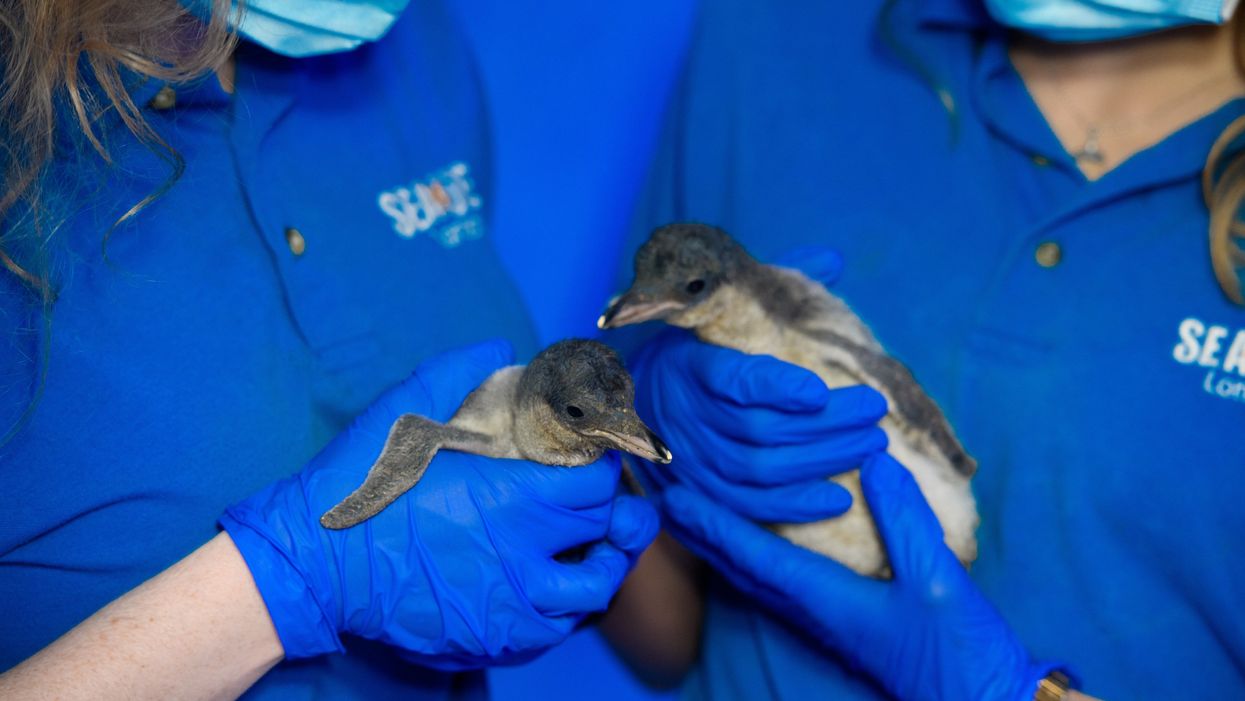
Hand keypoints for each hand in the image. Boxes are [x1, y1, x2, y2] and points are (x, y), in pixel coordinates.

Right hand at [220, 340, 658, 669]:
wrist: (312, 566)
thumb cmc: (357, 486)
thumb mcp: (402, 411)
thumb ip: (459, 372)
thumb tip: (503, 348)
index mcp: (509, 497)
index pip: (595, 481)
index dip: (602, 463)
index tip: (592, 454)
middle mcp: (522, 555)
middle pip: (601, 527)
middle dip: (605, 504)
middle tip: (590, 492)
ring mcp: (512, 605)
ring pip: (596, 585)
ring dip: (605, 559)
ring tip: (599, 542)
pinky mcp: (495, 639)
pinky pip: (559, 627)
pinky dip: (570, 604)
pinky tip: (558, 583)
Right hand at [627, 243, 886, 521]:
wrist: (644, 395)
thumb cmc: (705, 345)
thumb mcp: (727, 310)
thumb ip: (776, 285)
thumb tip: (831, 259)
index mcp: (690, 361)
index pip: (731, 378)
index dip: (774, 388)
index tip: (819, 390)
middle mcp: (685, 411)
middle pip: (756, 429)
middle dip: (825, 425)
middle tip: (874, 410)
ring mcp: (690, 455)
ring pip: (757, 469)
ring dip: (820, 461)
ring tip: (871, 445)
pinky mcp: (700, 491)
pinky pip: (748, 507)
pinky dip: (795, 505)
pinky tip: (840, 496)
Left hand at [662, 453, 1063, 700]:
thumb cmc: (960, 650)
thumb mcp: (938, 579)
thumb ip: (903, 520)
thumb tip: (874, 462)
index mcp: (826, 600)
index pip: (753, 556)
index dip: (713, 524)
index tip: (676, 497)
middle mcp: (814, 611)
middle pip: (741, 568)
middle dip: (703, 532)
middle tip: (666, 498)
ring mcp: (826, 620)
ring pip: (757, 577)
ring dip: (722, 544)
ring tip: (695, 517)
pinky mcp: (843, 622)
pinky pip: (780, 583)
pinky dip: (754, 557)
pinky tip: (756, 545)